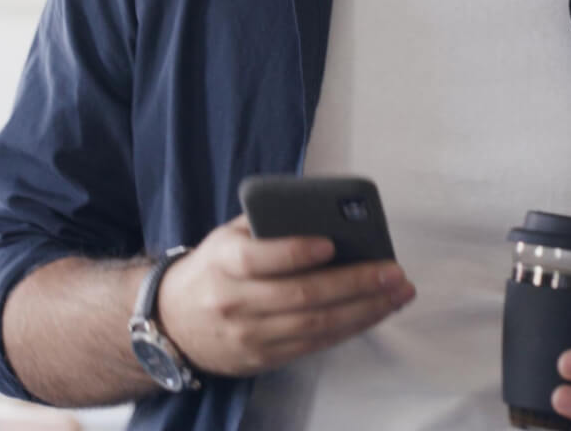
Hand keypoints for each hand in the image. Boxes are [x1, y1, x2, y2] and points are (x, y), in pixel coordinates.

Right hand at [156, 213, 414, 377]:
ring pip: (317, 324)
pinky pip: (316, 343)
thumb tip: (321, 212)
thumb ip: (264, 224)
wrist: (173, 322)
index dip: (296, 252)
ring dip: (365, 309)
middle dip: (355, 283)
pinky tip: (374, 312)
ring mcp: (252, 334)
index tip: (331, 243)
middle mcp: (236, 301)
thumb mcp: (224, 238)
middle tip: (392, 271)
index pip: (259, 258)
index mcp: (223, 262)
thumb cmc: (211, 270)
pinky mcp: (265, 357)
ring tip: (397, 292)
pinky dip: (351, 328)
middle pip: (302, 295)